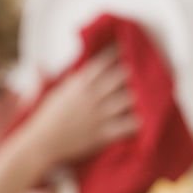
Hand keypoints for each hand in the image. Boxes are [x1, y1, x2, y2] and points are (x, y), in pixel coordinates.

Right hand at [25, 45, 138, 170]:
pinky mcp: (102, 134)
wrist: (41, 143)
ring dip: (139, 95)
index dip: (117, 55)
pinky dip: (138, 122)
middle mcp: (92, 96)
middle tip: (143, 71)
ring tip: (151, 93)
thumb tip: (57, 63)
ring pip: (127, 99)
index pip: (103, 63)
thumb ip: (64, 78)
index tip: (127, 48)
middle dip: (132, 73)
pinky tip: (146, 119)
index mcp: (79, 84)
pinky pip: (127, 126)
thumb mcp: (53, 92)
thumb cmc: (45, 118)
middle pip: (120, 77)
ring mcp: (98, 115)